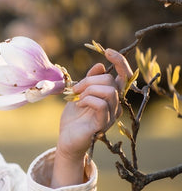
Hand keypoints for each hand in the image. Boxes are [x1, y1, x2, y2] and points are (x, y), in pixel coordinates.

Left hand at [53, 49, 132, 186]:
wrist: (66, 139)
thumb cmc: (74, 117)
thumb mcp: (79, 93)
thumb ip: (90, 81)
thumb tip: (100, 66)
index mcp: (111, 97)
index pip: (124, 76)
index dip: (120, 62)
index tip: (108, 51)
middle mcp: (116, 106)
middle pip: (111, 81)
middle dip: (90, 80)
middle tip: (76, 88)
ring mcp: (111, 115)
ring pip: (107, 91)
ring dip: (88, 89)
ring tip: (77, 97)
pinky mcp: (103, 124)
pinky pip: (100, 104)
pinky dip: (87, 99)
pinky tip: (79, 104)